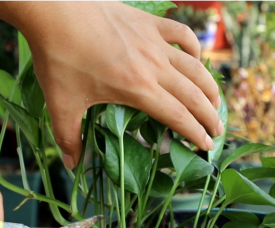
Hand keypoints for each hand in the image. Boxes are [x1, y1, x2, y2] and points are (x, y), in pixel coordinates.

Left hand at [0, 0, 222, 167]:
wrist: (56, 10)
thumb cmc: (58, 57)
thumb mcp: (60, 103)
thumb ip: (68, 136)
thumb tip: (71, 165)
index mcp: (138, 89)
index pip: (177, 116)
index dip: (195, 133)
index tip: (206, 146)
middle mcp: (154, 66)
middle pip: (193, 94)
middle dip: (210, 115)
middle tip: (218, 130)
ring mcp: (153, 41)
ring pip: (194, 66)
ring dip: (209, 86)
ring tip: (215, 101)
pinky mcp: (148, 22)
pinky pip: (181, 34)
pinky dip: (193, 48)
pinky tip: (194, 57)